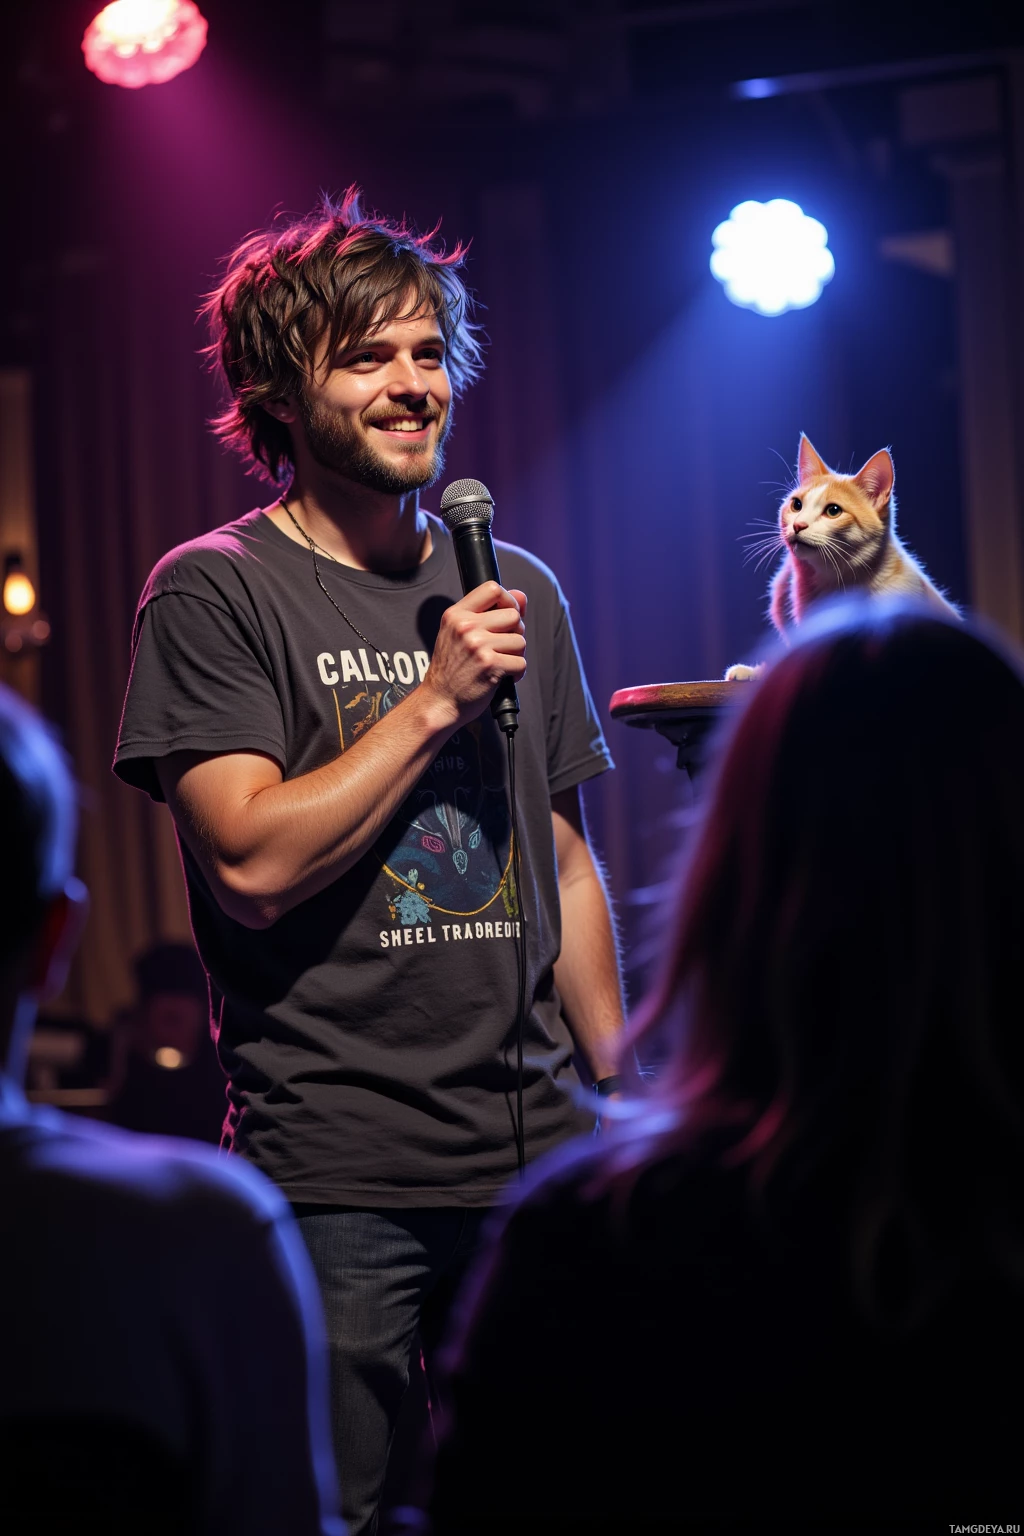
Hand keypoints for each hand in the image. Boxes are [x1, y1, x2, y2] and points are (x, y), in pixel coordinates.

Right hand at [421, 582, 527, 729]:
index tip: (506, 617)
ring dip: (515, 656)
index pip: (493, 588)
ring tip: (498, 664)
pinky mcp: (490, 665)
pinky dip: (516, 673)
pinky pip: (521, 663)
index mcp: (456, 614)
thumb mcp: (459, 633)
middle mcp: (465, 626)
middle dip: (514, 634)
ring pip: (520, 641)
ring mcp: (477, 645)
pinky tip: (501, 677)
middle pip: (513, 616)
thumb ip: (490, 612)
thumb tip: (521, 596)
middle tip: (501, 648)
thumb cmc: (452, 668)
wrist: (439, 701)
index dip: (508, 600)